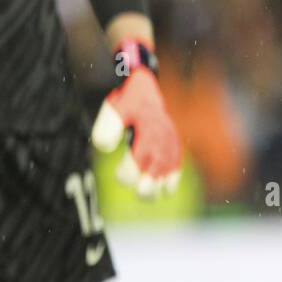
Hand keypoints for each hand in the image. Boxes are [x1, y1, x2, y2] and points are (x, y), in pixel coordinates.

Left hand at [91, 67, 181, 198]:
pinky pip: (176, 166)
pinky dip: (172, 179)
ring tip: (148, 193)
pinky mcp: (174, 146)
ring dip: (157, 188)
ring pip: (167, 176)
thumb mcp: (114, 109)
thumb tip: (105, 148)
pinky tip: (166, 188)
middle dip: (146, 189)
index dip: (126, 175)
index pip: (137, 165)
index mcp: (146, 132)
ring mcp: (169, 144)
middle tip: (138, 190)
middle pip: (154, 177)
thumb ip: (107, 128)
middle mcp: (160, 140)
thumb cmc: (126, 102)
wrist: (143, 88)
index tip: (117, 172)